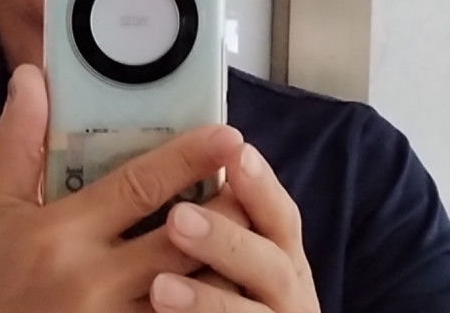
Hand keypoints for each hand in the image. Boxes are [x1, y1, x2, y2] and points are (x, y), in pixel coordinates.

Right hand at [0, 63, 244, 312]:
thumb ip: (16, 141)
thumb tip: (31, 77)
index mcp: (63, 234)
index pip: (138, 187)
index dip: (187, 159)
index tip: (226, 135)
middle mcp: (94, 282)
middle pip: (181, 240)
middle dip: (225, 209)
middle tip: (253, 179)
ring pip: (191, 291)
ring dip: (224, 260)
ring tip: (252, 231)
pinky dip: (203, 305)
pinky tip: (219, 287)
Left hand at [150, 143, 320, 312]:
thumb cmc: (228, 283)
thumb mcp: (238, 250)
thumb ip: (226, 216)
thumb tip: (196, 152)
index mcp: (282, 255)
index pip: (280, 216)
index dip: (261, 185)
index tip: (237, 151)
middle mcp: (289, 294)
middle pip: (272, 266)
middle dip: (226, 240)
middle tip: (178, 219)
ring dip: (207, 301)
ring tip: (160, 288)